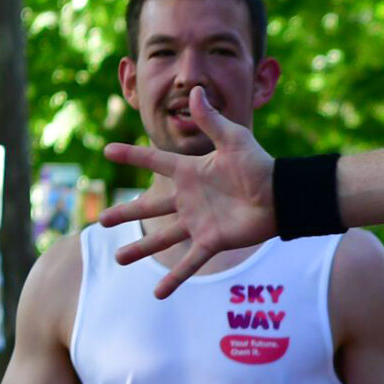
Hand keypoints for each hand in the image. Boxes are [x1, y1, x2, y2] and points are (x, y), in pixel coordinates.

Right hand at [100, 88, 279, 295]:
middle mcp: (189, 198)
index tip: (107, 150)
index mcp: (190, 172)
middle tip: (101, 220)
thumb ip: (211, 120)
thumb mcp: (233, 139)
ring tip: (118, 259)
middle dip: (124, 213)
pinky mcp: (211, 241)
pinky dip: (174, 278)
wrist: (282, 195)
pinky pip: (189, 262)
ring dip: (140, 248)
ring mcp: (198, 222)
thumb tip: (195, 91)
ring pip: (162, 237)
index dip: (132, 156)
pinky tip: (157, 293)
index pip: (154, 161)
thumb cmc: (259, 164)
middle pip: (149, 206)